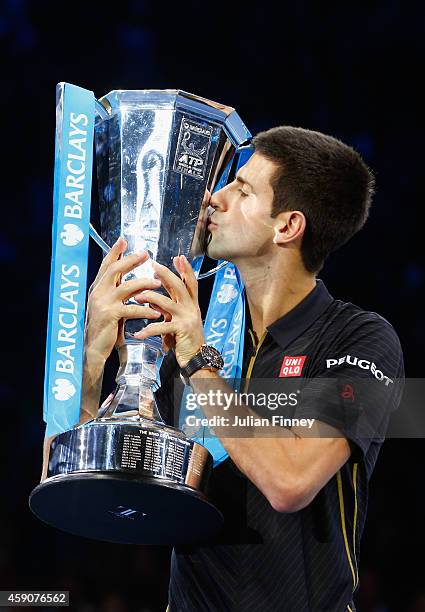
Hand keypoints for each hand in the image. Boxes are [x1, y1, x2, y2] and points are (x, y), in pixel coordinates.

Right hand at [85, 237, 162, 362]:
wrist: (94, 348)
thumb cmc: (105, 326)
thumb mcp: (109, 305)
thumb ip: (117, 291)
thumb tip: (130, 278)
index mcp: (98, 288)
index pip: (106, 265)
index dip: (114, 252)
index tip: (123, 240)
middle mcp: (98, 292)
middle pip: (115, 270)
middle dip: (131, 261)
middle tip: (146, 255)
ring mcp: (103, 303)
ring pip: (125, 287)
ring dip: (143, 284)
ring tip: (157, 283)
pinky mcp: (110, 316)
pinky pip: (131, 309)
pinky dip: (145, 310)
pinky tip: (156, 312)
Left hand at [133, 255, 204, 366]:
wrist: (196, 358)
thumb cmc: (185, 338)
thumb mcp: (177, 319)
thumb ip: (167, 307)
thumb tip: (151, 296)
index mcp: (191, 304)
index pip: (190, 282)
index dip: (185, 269)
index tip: (178, 257)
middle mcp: (191, 308)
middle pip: (180, 286)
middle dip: (166, 275)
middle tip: (154, 265)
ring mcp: (187, 318)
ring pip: (167, 303)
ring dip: (150, 299)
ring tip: (136, 298)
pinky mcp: (181, 331)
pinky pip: (161, 327)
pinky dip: (148, 330)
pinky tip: (138, 333)